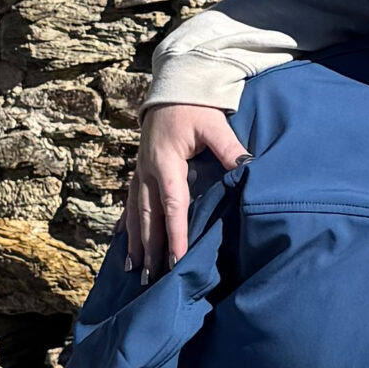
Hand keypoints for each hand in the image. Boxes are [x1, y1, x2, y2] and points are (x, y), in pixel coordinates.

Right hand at [128, 106, 245, 278]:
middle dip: (150, 249)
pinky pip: (128, 202)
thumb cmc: (194, 107)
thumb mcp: (214, 125)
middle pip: (148, 218)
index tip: (175, 261)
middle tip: (150, 279)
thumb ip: (230, 148)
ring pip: (135, 213)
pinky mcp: (139, 171)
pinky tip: (120, 240)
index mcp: (166, 164)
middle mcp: (148, 172)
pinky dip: (126, 223)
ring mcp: (140, 172)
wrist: (171, 88)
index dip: (174, 235)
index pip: (172, 206)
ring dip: (135, 242)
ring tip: (133, 270)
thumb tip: (248, 168)